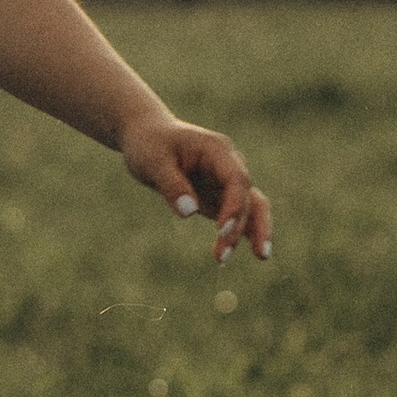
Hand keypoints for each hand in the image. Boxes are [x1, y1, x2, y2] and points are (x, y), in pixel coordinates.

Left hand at [118, 109, 271, 262]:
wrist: (147, 135)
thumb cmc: (149, 144)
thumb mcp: (153, 161)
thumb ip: (172, 185)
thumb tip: (189, 212)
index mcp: (217, 150)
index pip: (236, 179)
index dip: (234, 206)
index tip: (222, 230)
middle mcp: (228, 165)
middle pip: (248, 197)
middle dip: (240, 227)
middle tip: (223, 257)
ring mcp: (225, 182)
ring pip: (250, 208)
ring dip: (249, 233)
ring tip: (239, 260)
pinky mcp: (218, 196)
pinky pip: (237, 216)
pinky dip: (239, 234)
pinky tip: (236, 256)